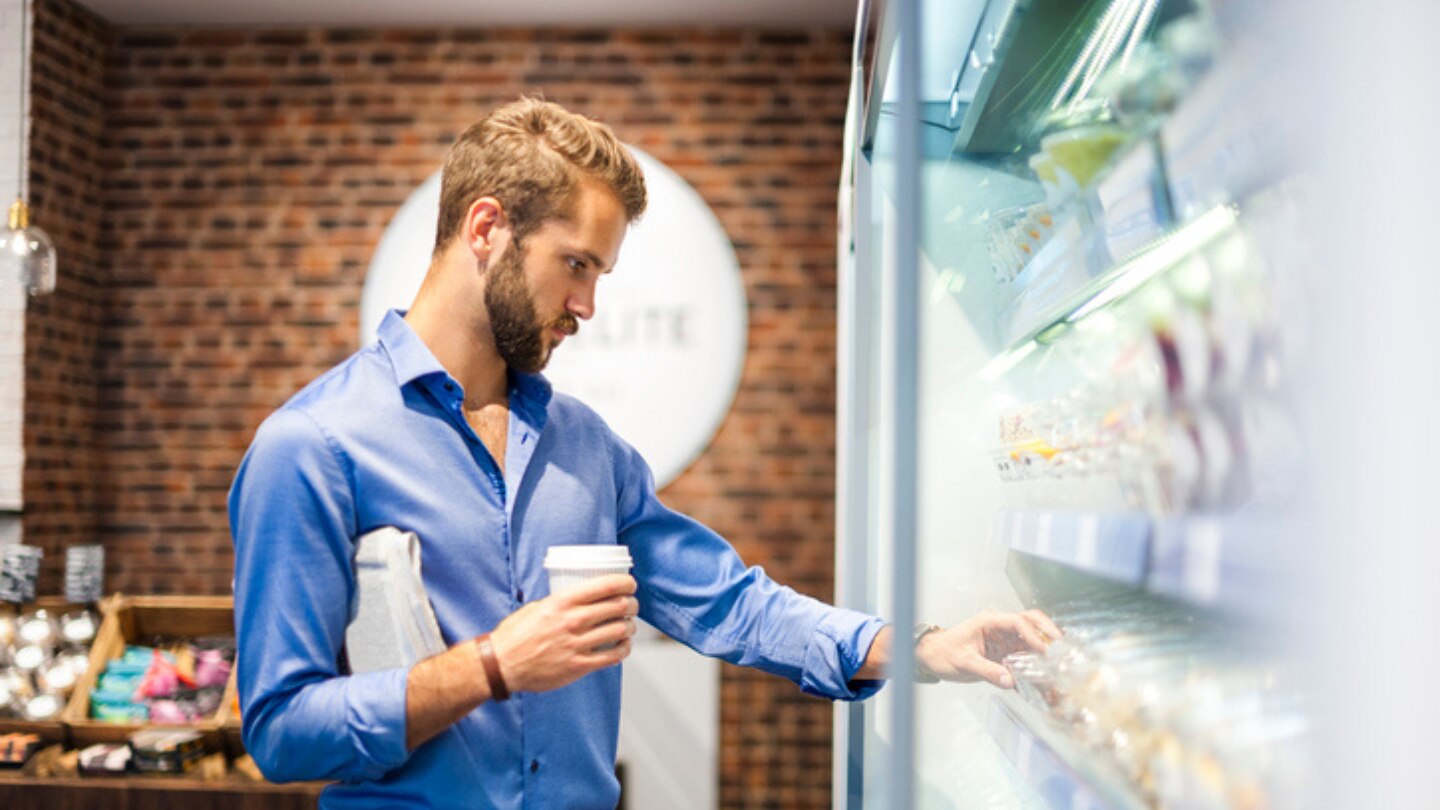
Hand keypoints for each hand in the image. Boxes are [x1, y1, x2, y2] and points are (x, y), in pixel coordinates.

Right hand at [487, 574, 639, 693]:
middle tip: (631, 605)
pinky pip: (612, 656)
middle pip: (618, 606)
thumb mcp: (536, 608)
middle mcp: (572, 621)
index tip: (630, 584)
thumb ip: (559, 603)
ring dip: (629, 627)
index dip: (625, 583)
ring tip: (628, 626)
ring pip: (619, 630)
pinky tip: (623, 646)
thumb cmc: (515, 635)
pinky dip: (624, 649)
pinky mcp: (579, 666)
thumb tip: (580, 600)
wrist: (501, 665)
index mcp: (562, 601)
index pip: (605, 585)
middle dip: (631, 604)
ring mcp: (576, 644)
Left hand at [916, 609, 1061, 688]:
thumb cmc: (944, 653)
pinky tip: (1045, 673)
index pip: (1017, 622)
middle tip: (1063, 645)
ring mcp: (1004, 638)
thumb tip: (1011, 681)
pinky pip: (1024, 653)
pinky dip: (1036, 661)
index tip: (1044, 651)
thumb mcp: (964, 663)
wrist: (932, 656)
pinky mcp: (1004, 651)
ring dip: (1045, 646)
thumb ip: (988, 672)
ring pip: (1031, 636)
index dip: (1033, 635)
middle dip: (1048, 630)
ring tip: (1060, 660)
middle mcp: (999, 626)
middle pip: (1030, 620)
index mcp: (989, 621)